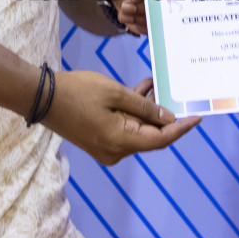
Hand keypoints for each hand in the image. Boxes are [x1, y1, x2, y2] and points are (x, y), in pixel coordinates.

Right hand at [42, 72, 200, 164]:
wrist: (41, 97)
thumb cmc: (78, 92)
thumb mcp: (115, 94)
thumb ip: (143, 107)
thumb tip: (167, 117)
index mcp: (121, 142)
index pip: (160, 139)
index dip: (181, 128)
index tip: (197, 116)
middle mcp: (116, 152)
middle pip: (149, 136)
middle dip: (162, 114)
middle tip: (172, 91)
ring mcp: (106, 148)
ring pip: (137, 130)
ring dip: (146, 110)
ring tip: (153, 85)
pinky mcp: (99, 141)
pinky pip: (124, 128)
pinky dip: (132, 113)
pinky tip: (138, 91)